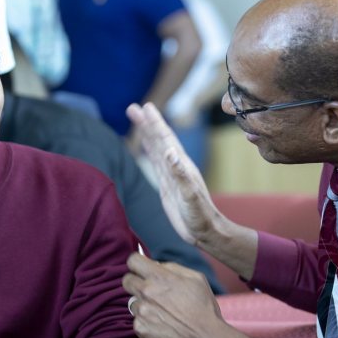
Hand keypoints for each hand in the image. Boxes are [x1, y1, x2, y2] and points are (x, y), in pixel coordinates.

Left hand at [123, 253, 251, 337]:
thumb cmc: (204, 309)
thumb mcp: (196, 279)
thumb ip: (173, 268)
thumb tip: (157, 265)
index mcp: (160, 277)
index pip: (133, 261)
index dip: (137, 264)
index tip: (141, 269)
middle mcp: (146, 293)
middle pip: (126, 281)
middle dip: (136, 282)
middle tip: (150, 291)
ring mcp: (141, 312)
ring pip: (133, 303)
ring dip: (143, 305)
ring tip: (163, 313)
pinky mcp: (140, 329)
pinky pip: (138, 321)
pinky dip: (147, 323)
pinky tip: (162, 326)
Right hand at [126, 102, 219, 244]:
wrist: (204, 230)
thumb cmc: (200, 215)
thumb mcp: (190, 195)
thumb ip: (180, 174)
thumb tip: (169, 152)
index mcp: (182, 165)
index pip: (165, 139)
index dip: (155, 123)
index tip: (144, 107)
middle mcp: (176, 166)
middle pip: (158, 139)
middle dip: (146, 123)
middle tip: (132, 108)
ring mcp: (171, 175)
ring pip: (156, 148)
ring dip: (146, 133)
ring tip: (136, 118)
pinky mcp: (167, 184)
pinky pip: (156, 162)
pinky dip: (149, 150)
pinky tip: (146, 145)